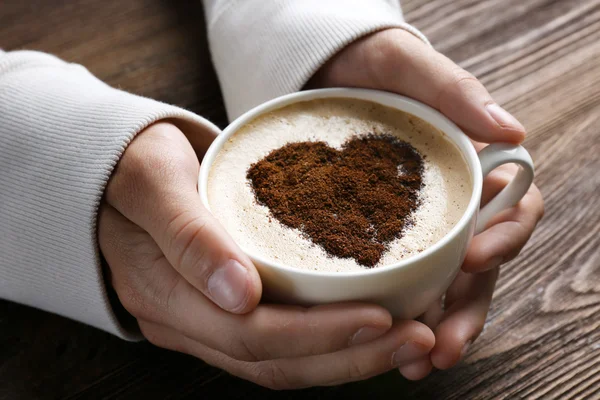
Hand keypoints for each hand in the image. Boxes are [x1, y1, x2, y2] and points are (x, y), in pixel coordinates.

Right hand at [98, 121, 434, 388]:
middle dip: (349, 355)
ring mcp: (202, 323)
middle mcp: (185, 322)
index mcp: (165, 293)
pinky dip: (326, 344)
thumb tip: (240, 293)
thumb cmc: (133, 166)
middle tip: (418, 334)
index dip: (318, 335)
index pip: (250, 335)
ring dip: (346, 357)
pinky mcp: (220, 312)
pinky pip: (277, 343)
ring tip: (409, 337)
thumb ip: (189, 234)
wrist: (115, 172)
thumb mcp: (153, 181)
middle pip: (273, 361)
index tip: (382, 316)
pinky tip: (369, 327)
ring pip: (280, 362)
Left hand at [309, 28, 543, 378]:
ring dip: (434, 327)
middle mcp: (453, 200)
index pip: (514, 210)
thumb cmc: (373, 63)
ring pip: (442, 284)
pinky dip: (395, 314)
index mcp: (474, 165)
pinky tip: (383, 343)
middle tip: (441, 347)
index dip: (505, 240)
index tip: (474, 259)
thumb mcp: (407, 63)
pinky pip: (399, 279)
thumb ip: (455, 91)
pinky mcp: (381, 234)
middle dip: (466, 309)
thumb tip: (514, 134)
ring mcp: (418, 222)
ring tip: (415, 362)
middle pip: (480, 264)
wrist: (325, 71)